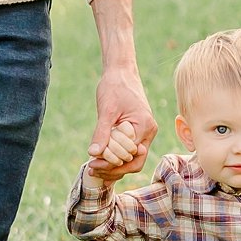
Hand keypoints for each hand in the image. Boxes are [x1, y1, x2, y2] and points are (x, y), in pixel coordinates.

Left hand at [88, 0, 156, 173]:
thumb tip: (93, 154)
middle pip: (134, 162)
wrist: (121, 72)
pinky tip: (100, 158)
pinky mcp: (137, 131)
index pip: (130, 156)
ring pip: (132, 159)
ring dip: (114, 165)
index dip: (112, 164)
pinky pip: (129, 150)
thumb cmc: (115, 87)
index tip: (92, 164)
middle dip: (113, 168)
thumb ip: (102, 132)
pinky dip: (116, 156)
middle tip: (92, 168)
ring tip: (94, 166)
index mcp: (144, 126)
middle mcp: (148, 132)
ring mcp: (144, 132)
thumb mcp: (107, 110)